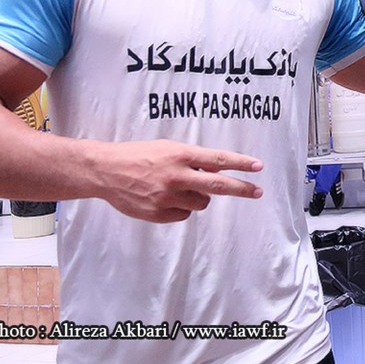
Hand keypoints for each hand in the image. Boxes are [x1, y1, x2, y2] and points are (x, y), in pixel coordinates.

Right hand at [92, 139, 262, 222]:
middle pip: (218, 186)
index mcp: (180, 155)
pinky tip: (164, 198)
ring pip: (201, 203)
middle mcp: (176, 176)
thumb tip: (216, 172)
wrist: (106, 171)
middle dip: (241, 189)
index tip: (258, 167)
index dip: (240, 163)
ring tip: (179, 187)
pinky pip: (183, 215)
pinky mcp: (158, 214)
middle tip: (258, 191)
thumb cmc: (139, 155)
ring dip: (199, 197)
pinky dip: (180, 208)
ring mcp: (167, 197)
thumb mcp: (168, 148)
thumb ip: (191, 160)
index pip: (217, 160)